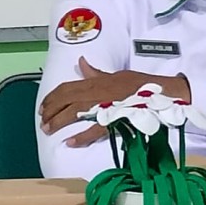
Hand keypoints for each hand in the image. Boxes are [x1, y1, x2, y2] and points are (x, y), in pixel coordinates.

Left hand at [37, 59, 191, 148]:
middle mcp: (96, 91)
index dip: (52, 97)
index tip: (43, 106)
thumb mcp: (116, 75)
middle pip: (66, 99)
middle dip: (50, 110)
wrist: (162, 93)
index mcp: (96, 81)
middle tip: (42, 121)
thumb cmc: (140, 85)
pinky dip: (80, 136)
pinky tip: (70, 142)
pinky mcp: (113, 119)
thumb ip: (96, 73)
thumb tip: (81, 62)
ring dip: (59, 122)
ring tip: (48, 130)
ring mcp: (104, 104)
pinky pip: (93, 129)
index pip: (66, 87)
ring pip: (74, 112)